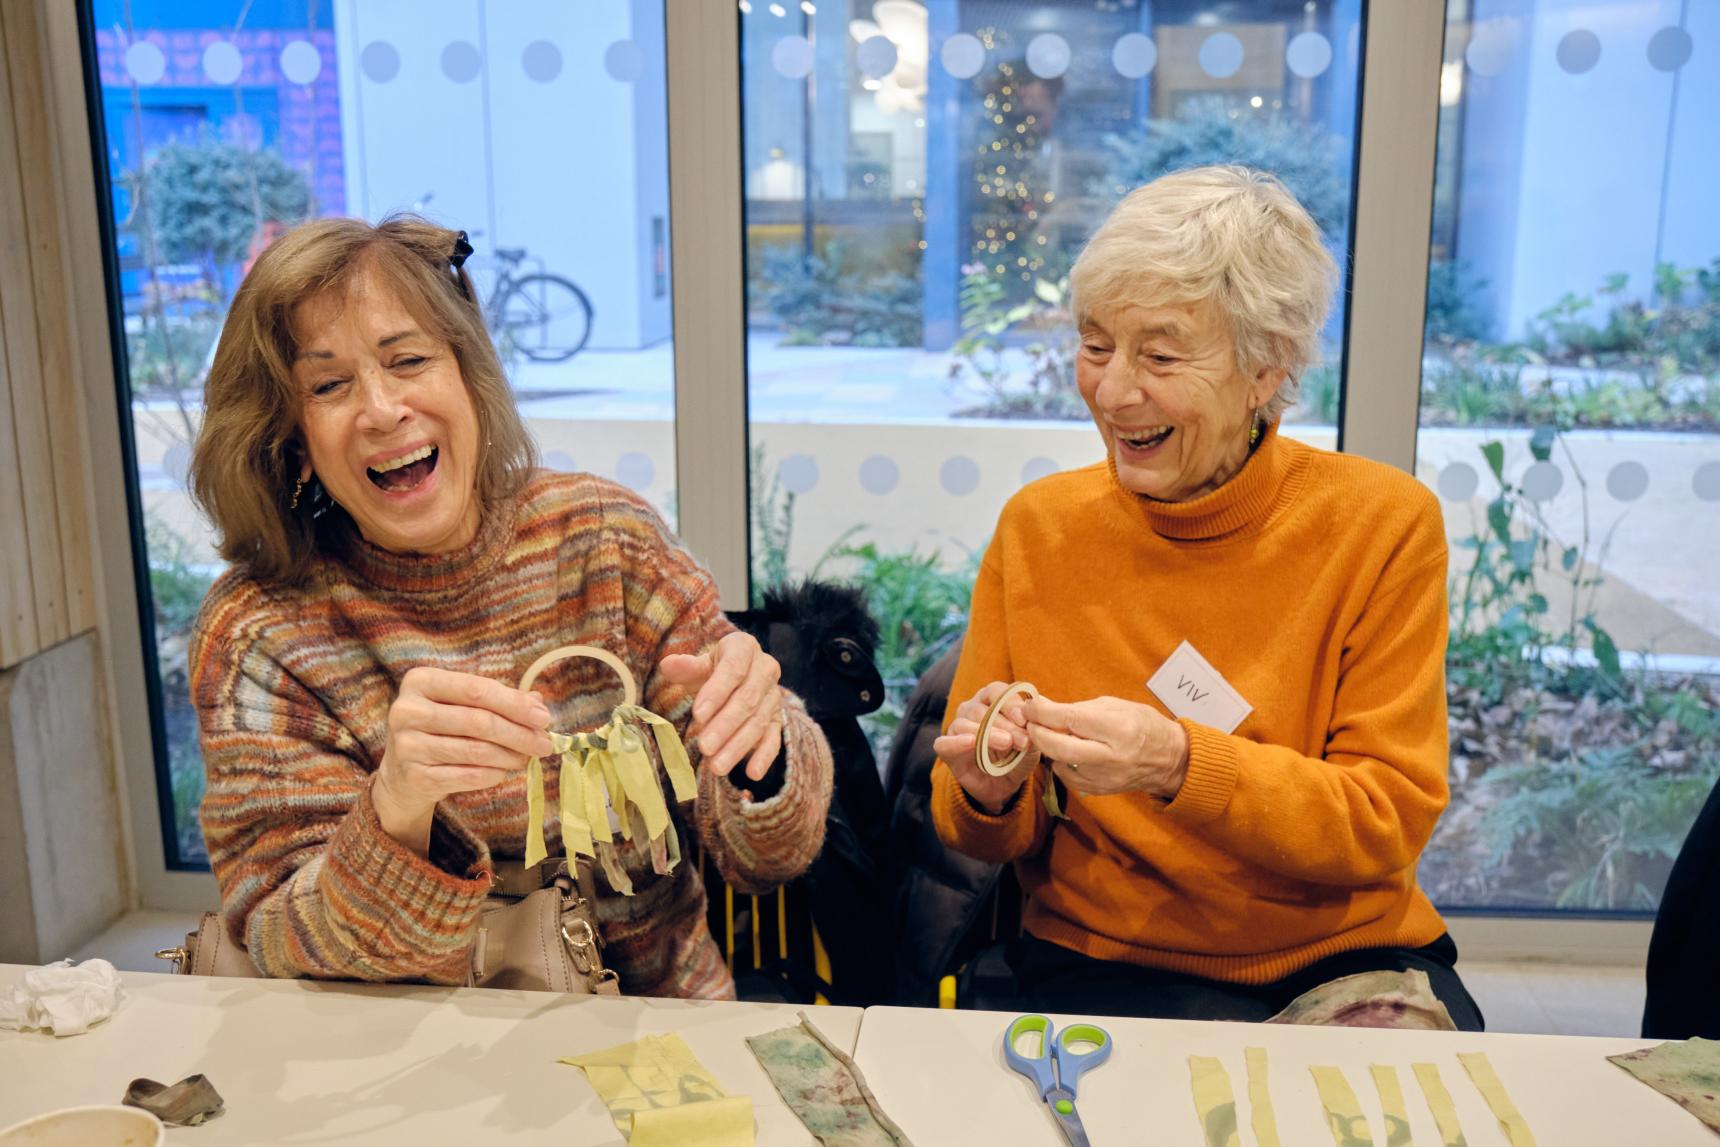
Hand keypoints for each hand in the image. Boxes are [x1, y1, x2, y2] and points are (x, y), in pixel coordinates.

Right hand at [372, 667, 554, 851]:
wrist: (402, 773)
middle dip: (519, 733)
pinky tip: (503, 771)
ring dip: (510, 755)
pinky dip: (493, 774)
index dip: (514, 704)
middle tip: (544, 743)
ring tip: (526, 757)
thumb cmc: (439, 730)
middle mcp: (408, 711)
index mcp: (421, 682)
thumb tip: (537, 703)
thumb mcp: (462, 706)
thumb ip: (497, 700)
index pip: (477, 689)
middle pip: (478, 721)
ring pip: (476, 750)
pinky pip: (467, 776)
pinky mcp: (414, 776)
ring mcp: (407, 745)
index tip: (543, 717)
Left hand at [658, 631, 783, 782]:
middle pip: (747, 699)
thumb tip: (668, 664)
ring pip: (758, 722)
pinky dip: (764, 756)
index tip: (698, 715)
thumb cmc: (713, 670)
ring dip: (738, 745)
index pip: (733, 670)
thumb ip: (685, 667)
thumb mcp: (699, 666)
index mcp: (744, 647)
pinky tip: (752, 773)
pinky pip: (774, 738)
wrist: (739, 676)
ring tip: (717, 766)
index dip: (716, 693)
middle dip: (725, 725)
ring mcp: (774, 696)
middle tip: (704, 747)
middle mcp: (766, 669)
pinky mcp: (778, 719)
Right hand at [933, 681, 1038, 814]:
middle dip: (1005, 724)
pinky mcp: (946, 749)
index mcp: (991, 700)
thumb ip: (1031, 730)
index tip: (1024, 720)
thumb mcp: (1030, 745)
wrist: (1004, 785)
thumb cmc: (1016, 757)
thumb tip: (1035, 716)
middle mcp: (971, 709)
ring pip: (965, 724)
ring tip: (1006, 743)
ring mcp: (957, 728)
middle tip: (1022, 740)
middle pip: (983, 709)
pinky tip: (971, 742)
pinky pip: (944, 743)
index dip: (1010, 703)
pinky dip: (956, 742)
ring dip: (987, 733)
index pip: (996, 691)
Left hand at [1023, 695, 1190, 799]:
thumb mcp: (1115, 706)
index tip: (1030, 706)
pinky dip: (1060, 763)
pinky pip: (1068, 778)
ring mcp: (1106, 778)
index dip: (1044, 713)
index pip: (1072, 719)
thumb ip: (1078, 708)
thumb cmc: (1142, 724)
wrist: (1169, 759)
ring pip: (1061, 764)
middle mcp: (1113, 756)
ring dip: (1047, 749)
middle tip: (1029, 723)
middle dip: (1038, 734)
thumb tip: (1042, 706)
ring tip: (1047, 735)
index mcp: (1119, 728)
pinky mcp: (1101, 791)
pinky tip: (1065, 752)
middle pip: (1061, 748)